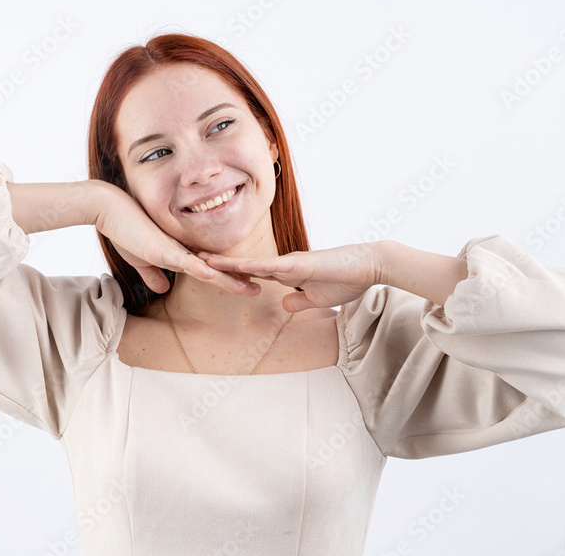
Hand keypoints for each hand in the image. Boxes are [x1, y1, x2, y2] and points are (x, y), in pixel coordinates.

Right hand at [93, 186, 255, 295]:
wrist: (109, 209)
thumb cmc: (123, 231)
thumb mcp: (139, 259)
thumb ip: (152, 274)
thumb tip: (163, 289)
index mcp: (178, 254)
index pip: (207, 269)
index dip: (225, 278)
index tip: (243, 284)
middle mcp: (182, 250)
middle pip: (215, 268)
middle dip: (236, 279)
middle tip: (258, 288)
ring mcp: (174, 250)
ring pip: (207, 268)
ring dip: (228, 279)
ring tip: (250, 287)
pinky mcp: (162, 250)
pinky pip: (185, 261)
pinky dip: (200, 269)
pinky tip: (214, 276)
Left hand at [197, 242, 383, 311]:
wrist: (370, 266)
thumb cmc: (348, 279)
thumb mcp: (318, 298)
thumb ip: (300, 301)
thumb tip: (284, 304)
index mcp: (289, 273)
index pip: (255, 272)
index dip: (234, 272)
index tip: (213, 271)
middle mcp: (285, 264)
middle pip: (246, 264)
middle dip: (221, 263)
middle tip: (195, 260)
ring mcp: (291, 262)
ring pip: (252, 262)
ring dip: (228, 262)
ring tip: (203, 260)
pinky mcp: (300, 264)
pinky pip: (270, 266)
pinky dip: (251, 266)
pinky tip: (235, 266)